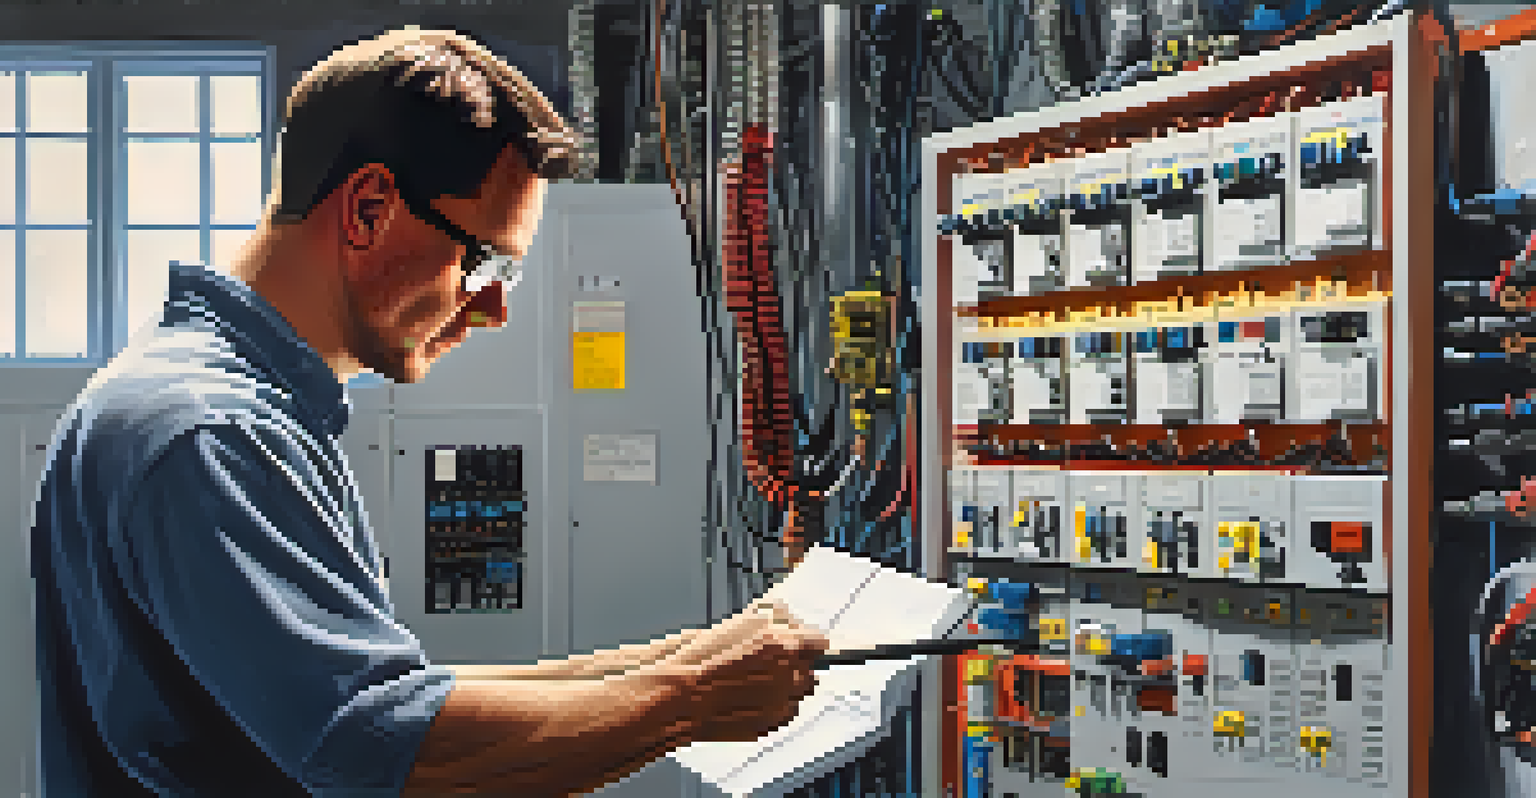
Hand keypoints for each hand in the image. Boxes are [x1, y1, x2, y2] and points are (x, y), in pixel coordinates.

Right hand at [645, 599, 829, 742]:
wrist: (681, 695)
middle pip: (809, 668)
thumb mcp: (744, 620)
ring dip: (784, 684)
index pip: (818, 642)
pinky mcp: (770, 724)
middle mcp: (791, 676)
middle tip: (768, 658)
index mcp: (788, 645)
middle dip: (794, 663)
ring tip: (752, 679)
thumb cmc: (704, 657)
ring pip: (797, 692)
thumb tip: (790, 620)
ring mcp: (782, 704)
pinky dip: (771, 705)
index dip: (805, 640)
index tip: (798, 641)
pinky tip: (747, 696)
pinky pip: (782, 712)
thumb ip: (777, 619)